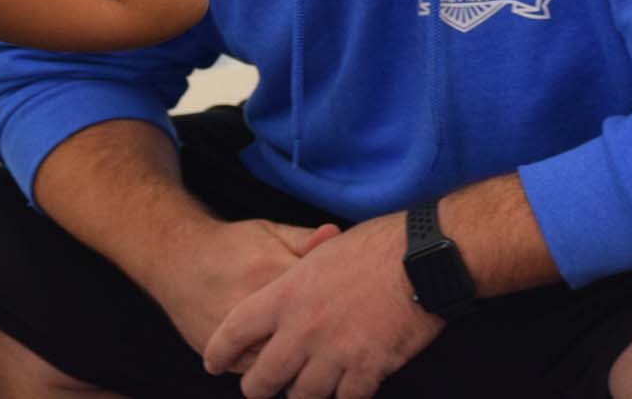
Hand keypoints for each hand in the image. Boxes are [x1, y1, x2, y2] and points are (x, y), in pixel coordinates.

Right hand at [142, 218, 340, 356]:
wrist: (177, 259)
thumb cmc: (231, 245)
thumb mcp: (269, 232)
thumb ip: (304, 239)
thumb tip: (337, 234)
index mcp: (270, 269)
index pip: (320, 295)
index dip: (338, 303)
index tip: (346, 306)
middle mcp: (250, 303)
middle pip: (302, 335)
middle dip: (320, 339)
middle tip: (333, 337)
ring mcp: (232, 332)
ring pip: (279, 361)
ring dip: (297, 361)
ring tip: (311, 352)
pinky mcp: (217, 352)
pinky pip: (256, 370)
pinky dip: (271, 368)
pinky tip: (283, 360)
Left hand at [202, 214, 444, 398]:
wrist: (419, 259)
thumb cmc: (374, 247)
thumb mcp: (322, 254)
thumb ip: (297, 276)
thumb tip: (284, 286)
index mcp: (285, 295)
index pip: (235, 331)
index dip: (219, 351)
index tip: (212, 362)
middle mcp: (302, 329)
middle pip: (264, 378)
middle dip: (257, 388)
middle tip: (258, 389)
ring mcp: (334, 353)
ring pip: (303, 396)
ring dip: (302, 395)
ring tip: (302, 392)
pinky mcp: (367, 370)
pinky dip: (342, 397)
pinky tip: (343, 392)